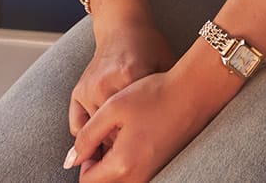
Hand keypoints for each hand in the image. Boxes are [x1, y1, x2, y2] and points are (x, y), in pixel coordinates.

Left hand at [68, 67, 224, 181]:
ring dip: (112, 166)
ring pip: (120, 181)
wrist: (194, 92)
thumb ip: (86, 137)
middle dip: (98, 166)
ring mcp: (153, 174)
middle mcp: (139, 176)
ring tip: (120, 137)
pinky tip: (135, 138)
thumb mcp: (112, 109)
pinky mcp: (163, 168)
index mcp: (123, 164)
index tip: (93, 138)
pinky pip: (136, 176)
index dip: (84, 160)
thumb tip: (70, 160)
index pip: (88, 180)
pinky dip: (128, 164)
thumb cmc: (154, 95)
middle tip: (105, 138)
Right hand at [69, 19, 174, 137]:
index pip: (134, 121)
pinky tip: (103, 134)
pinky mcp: (78, 90)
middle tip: (136, 147)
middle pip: (113, 130)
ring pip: (95, 131)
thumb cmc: (148, 46)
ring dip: (107, 140)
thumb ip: (170, 91)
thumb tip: (180, 123)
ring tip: (122, 142)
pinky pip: (78, 125)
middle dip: (124, 143)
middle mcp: (105, 83)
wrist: (122, 26)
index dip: (143, 137)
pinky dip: (89, 135)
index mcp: (131, 75)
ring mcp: (89, 88)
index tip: (150, 144)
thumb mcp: (166, 64)